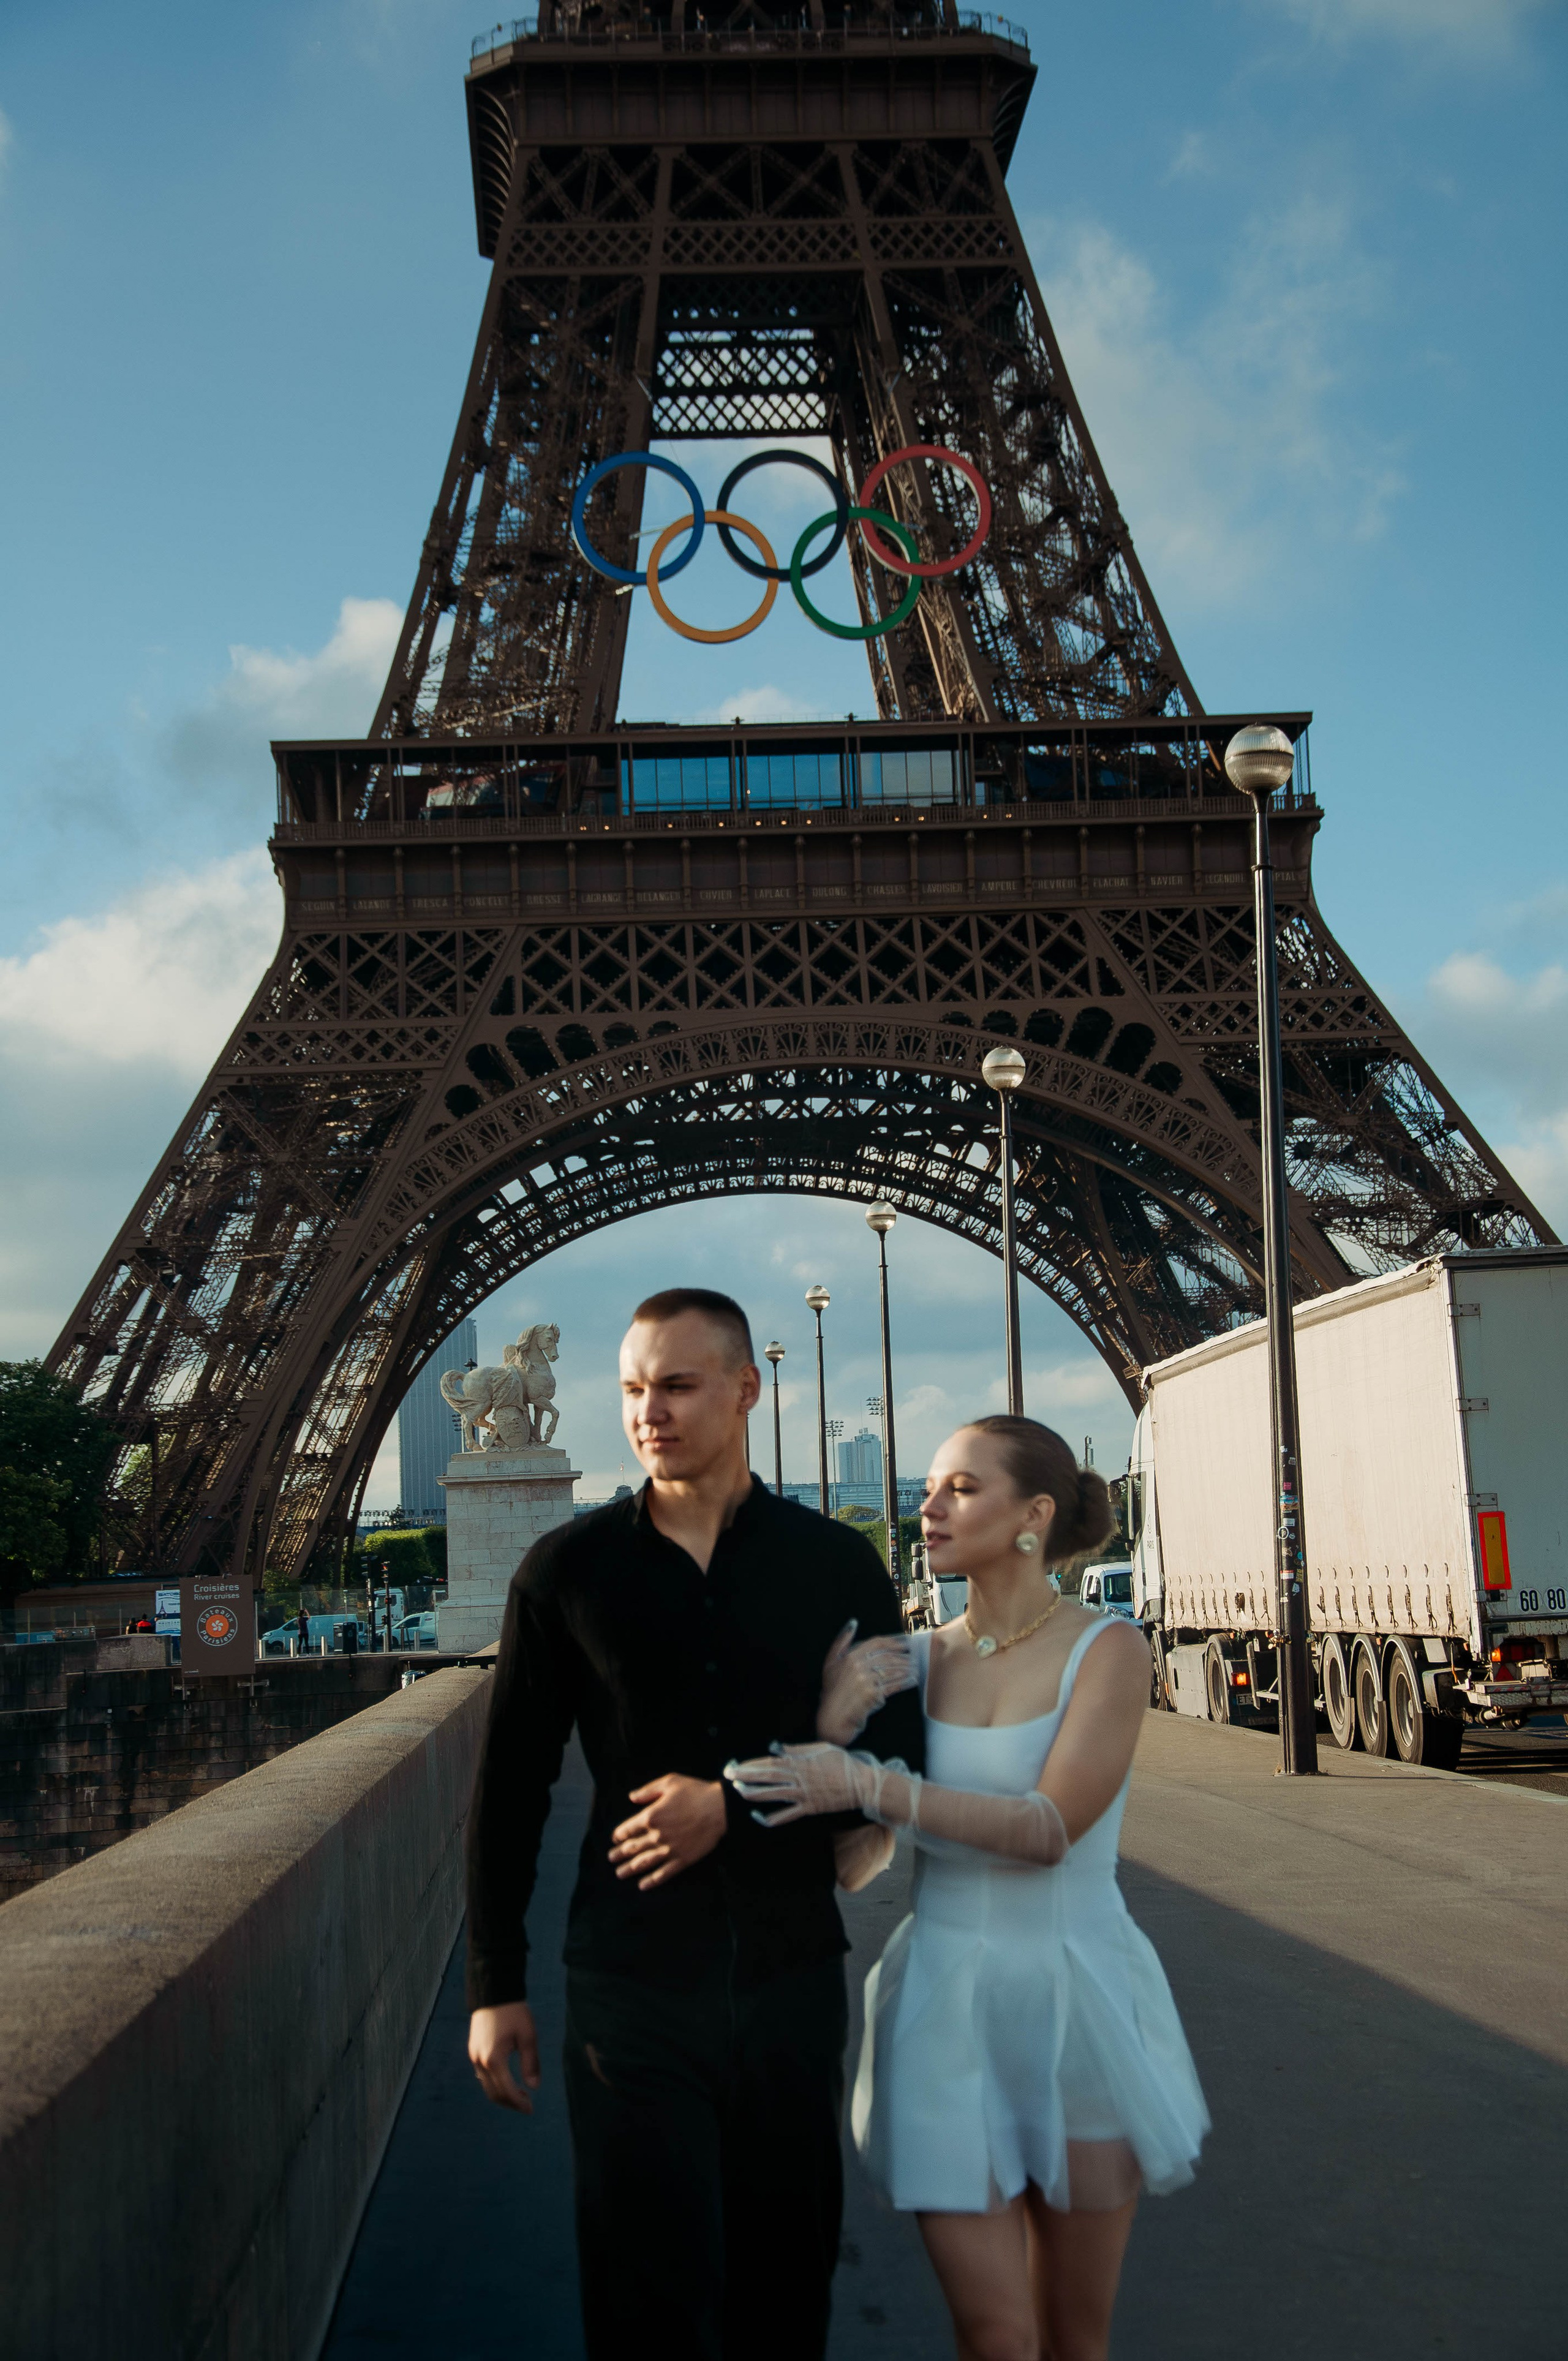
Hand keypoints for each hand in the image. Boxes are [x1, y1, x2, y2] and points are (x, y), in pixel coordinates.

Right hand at [469, 2002, 539, 2113]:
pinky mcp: (473, 2051)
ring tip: (519, 2095)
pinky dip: (494, 2084)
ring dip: (502, 2094)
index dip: (519, 2103)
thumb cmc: (514, 2012)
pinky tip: (507, 2080)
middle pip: (494, 2093)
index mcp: (494, 2059)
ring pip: (487, 2086)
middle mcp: (480, 2061)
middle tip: (526, 2105)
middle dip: (510, 2103)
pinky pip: (482, 2076)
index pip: (507, 2091)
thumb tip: (534, 2087)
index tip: (530, 2109)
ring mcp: (474, 2056)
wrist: (493, 1992)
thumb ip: (531, 2063)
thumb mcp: (528, 2036)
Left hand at [609, 1772, 726, 1889]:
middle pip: (633, 1848)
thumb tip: (632, 1797)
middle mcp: (657, 1835)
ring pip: (644, 1863)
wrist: (720, 1808)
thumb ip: (648, 1791)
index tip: (615, 1839)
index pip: (628, 1829)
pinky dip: (652, 1881)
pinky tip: (643, 1885)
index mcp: (651, 1816)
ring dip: (630, 1869)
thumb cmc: (695, 1792)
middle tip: (611, 1859)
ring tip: (620, 1874)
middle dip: (620, 1854)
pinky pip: (664, 1874)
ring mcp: (669, 1849)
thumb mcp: (669, 1782)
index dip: (619, 1835)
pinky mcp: (682, 1860)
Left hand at [726, 1741, 873, 1824]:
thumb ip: (798, 1749)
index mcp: (800, 1763)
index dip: (751, 1764)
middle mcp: (799, 1779)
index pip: (770, 1763)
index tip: (737, 1764)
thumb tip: (777, 1747)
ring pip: (773, 1795)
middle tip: (729, 1776)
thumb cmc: (843, 1763)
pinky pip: (787, 1815)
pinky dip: (772, 1818)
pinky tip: (758, 1818)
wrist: (861, 1784)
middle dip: (746, 1776)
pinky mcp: (809, 1808)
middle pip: (767, 1777)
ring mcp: (803, 1795)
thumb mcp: (821, 1748)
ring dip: (753, 1794)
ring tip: (739, 1791)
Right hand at [817, 1620, 916, 1745]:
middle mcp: (858, 1666)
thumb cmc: (831, 1692)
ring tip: (915, 1669)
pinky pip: (892, 1685)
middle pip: (887, 1657)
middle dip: (902, 1657)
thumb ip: (841, 1641)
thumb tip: (853, 1623)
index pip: (876, 1643)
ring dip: (905, 1669)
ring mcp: (865, 1680)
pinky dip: (902, 1682)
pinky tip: (910, 1681)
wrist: (832, 1719)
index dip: (892, 1642)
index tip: (904, 1643)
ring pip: (891, 1670)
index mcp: (849, 1656)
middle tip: (914, 1658)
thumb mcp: (830, 1663)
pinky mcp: (872, 1694)